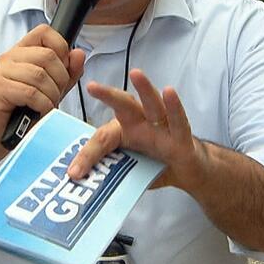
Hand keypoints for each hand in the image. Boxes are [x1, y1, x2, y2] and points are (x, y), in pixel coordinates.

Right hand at [0, 24, 84, 146]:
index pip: (45, 32)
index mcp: (21, 52)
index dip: (61, 48)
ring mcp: (0, 72)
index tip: (63, 70)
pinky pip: (31, 92)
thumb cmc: (22, 114)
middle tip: (55, 96)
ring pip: (40, 75)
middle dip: (60, 79)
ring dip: (51, 95)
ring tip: (47, 106)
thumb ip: (67, 72)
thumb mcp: (51, 90)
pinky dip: (42, 105)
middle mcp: (8, 57)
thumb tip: (79, 54)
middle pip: (47, 55)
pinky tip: (39, 112)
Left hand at [68, 69, 208, 193]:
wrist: (190, 173)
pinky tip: (169, 92)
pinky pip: (178, 121)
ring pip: (153, 105)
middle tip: (93, 87)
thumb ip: (113, 176)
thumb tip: (85, 190)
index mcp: (126, 132)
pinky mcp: (182, 138)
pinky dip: (174, 108)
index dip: (87, 155)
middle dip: (108, 95)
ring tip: (136, 73)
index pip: (103, 139)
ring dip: (145, 89)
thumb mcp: (131, 173)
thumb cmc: (158, 164)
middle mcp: (143, 125)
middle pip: (124, 106)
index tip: (73, 172)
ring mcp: (163, 128)